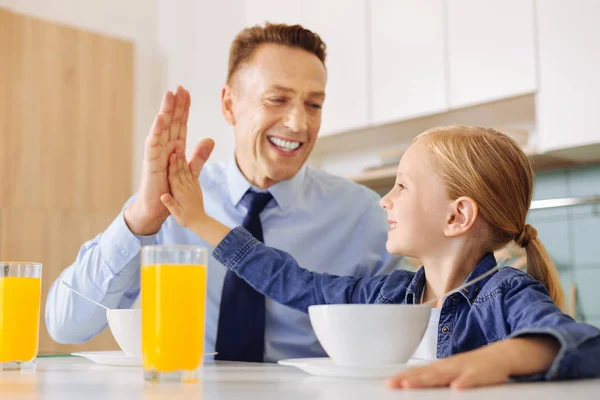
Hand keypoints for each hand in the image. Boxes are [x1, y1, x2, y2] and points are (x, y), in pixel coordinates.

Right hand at [125, 86, 189, 234]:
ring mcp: (156, 154)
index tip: (187, 93)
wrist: (156, 208)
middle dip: (175, 105)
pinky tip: (161, 118)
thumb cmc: (168, 188)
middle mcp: (164, 148)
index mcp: (173, 148)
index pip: (180, 124)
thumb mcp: (188, 170)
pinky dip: (157, 131)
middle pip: (171, 122)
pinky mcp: (150, 163)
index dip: (183, 109)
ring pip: (161, 129)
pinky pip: (153, 144)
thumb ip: (198, 156)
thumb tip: (210, 139)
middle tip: (179, 87)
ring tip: (169, 95)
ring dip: (165, 112)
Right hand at [160, 139, 214, 228]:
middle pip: (181, 170)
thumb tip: (163, 196)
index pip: (174, 176)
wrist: (200, 222)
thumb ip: (170, 204)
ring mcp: (192, 187)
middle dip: (178, 158)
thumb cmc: (185, 219)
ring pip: (187, 171)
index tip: (172, 154)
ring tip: (181, 149)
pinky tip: (191, 161)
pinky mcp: (196, 188)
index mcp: (179, 193)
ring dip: (183, 160)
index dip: (173, 165)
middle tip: (177, 146)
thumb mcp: (177, 214)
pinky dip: (192, 168)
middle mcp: (186, 187)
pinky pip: (193, 176)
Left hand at [387, 347, 511, 389]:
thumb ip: (435, 379)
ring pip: (443, 375)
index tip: (388, 384)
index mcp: (441, 368)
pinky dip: (464, 383)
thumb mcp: (451, 373)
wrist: (499, 356)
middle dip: (408, 380)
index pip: (418, 373)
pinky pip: (471, 379)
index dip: (403, 378)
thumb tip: (414, 385)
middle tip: (393, 384)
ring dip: (427, 380)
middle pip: (425, 374)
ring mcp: (463, 369)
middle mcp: (448, 366)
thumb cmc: (472, 367)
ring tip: (410, 385)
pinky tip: (456, 388)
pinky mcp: (480, 374)